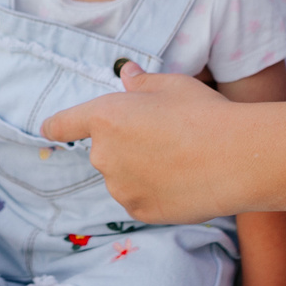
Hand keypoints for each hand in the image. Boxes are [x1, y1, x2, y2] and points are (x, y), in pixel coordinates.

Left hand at [41, 64, 242, 221]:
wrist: (236, 159)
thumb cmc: (204, 114)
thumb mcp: (172, 85)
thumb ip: (142, 83)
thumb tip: (126, 75)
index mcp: (105, 117)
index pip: (63, 123)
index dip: (56, 125)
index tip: (48, 129)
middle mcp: (104, 154)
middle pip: (103, 150)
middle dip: (124, 144)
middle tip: (163, 137)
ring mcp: (120, 187)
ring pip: (122, 176)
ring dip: (138, 169)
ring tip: (179, 160)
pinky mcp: (139, 210)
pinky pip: (139, 197)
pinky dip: (154, 191)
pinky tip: (182, 180)